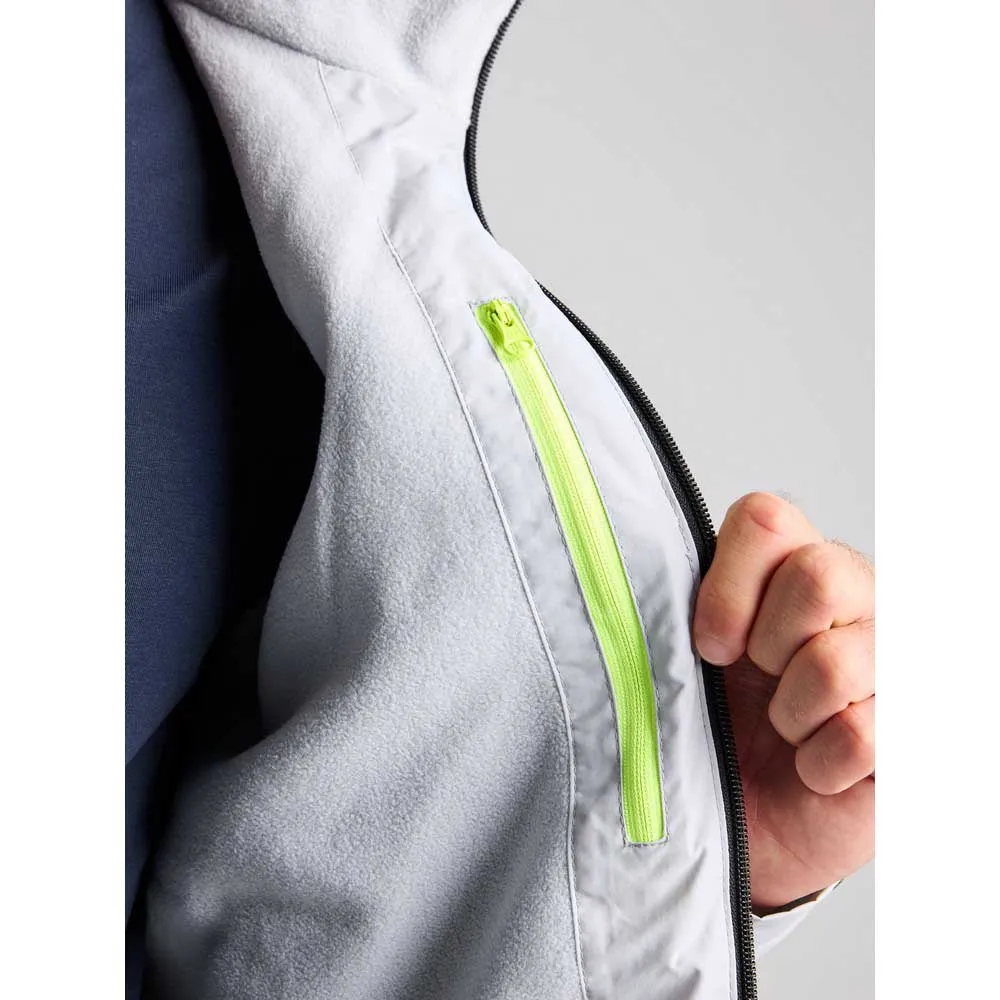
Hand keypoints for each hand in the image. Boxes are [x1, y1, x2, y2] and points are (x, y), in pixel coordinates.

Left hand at [692, 492, 873, 911]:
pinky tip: (813, 768)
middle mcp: (856, 597)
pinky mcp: (912, 730)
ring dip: (788, 714)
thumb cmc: (705, 724)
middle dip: (767, 646)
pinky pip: (860, 737)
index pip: (767, 518)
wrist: (732, 820)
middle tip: (758, 680)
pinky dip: (817, 766)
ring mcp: (894, 661)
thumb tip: (644, 578)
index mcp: (791, 561)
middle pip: (820, 576)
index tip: (709, 644)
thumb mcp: (680, 654)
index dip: (728, 589)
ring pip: (835, 664)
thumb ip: (678, 600)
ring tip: (784, 729)